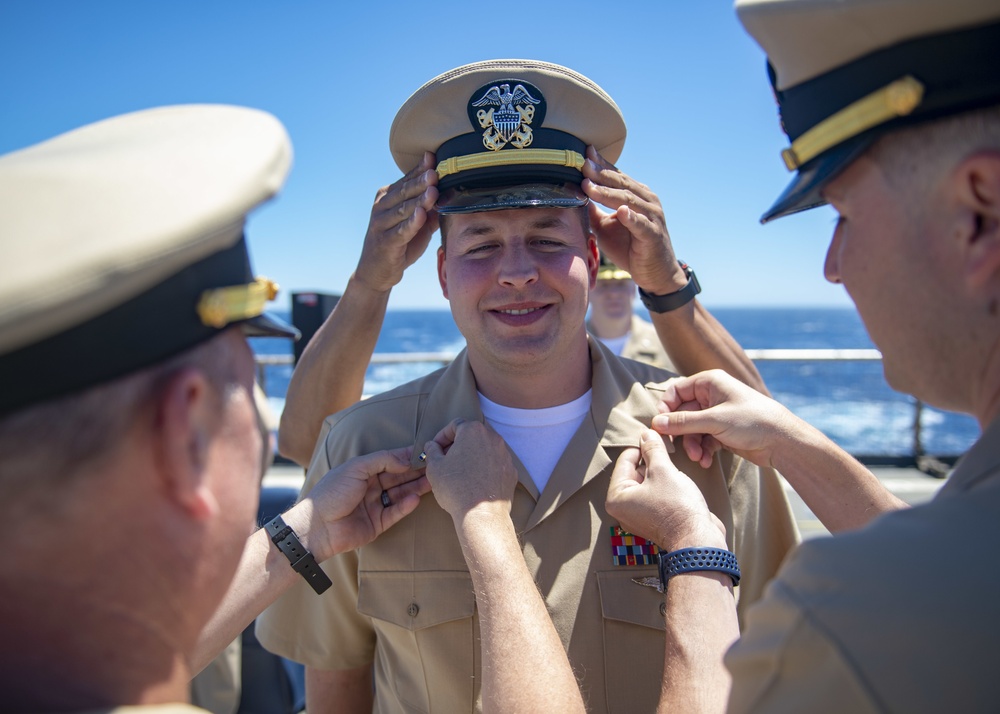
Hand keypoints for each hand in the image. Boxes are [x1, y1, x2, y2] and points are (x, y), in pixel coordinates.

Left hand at [301, 446, 429, 559]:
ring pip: (400, 494)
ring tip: (432, 482)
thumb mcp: (356, 468)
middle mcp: (370, 487)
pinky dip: (405, 506)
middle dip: (415, 472)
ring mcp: (374, 506)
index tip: (425, 452)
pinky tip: (415, 498)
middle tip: (435, 467)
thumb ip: (382, 460)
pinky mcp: (377, 524)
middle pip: (398, 478)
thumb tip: (406, 458)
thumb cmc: (332, 493)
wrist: (317, 527)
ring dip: (415, 488)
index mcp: (363, 471)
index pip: (390, 461)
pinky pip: (395, 513)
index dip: (407, 456)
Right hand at [354, 152, 439, 293]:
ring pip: (402, 209)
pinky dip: (410, 223)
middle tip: (436, 172)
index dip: (420, 169)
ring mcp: (380, 224)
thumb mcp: (417, 223)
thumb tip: (453, 193)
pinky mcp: (385, 243)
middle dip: (421, 181)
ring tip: (432, 190)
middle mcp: (381, 207)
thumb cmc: (399, 244)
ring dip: (418, 199)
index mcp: (387, 197)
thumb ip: (431, 209)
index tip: (433, 157)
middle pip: (404, 191)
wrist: (377, 272)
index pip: (406, 180)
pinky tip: (421, 215)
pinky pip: (400, 231)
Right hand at [422, 419, 517, 520]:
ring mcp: (505, 455)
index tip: (436, 448)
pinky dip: (486, 469)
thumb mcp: (434, 467)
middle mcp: (493, 438)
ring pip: (485, 450)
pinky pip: (496, 465)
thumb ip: (432, 450)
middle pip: (472, 436)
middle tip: (446, 459)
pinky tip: (476, 482)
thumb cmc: (455, 488)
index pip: (455, 425)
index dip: (442, 436)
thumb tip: (432, 445)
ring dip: (473, 456)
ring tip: (461, 472)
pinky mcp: (512, 472)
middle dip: (458, 445)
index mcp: (473, 431)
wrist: (482, 514)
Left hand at [581, 146, 687, 294]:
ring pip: (628, 200)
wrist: (655, 272)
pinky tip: (621, 211)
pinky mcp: (653, 235)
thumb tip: (572, 195)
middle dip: (600, 173)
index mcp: (635, 195)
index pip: (616, 175)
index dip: (601, 164)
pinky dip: (631, 217)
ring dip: (608, 192)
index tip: (584, 153)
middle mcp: (646, 200)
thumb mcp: (605, 227)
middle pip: (621, 183)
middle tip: (582, 164)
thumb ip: (592, 211)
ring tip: (590, 185)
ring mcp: (652, 216)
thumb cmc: (630, 247)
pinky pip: (641, 224)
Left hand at [606, 430, 725, 551]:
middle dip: (652, 461)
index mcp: (616, 498)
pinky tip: (678, 485)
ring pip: (647, 483)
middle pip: (634, 472)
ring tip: (674, 473)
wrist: (698, 540)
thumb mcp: (663, 470)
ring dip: (660, 473)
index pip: (625, 460)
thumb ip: (653, 449)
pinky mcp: (655, 520)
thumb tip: (646, 434)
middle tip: (668, 455)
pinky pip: (656, 496)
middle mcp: (623, 509)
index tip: (658, 440)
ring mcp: (639, 516)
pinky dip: (665, 487)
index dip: (643, 447)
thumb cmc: (677, 507)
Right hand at [652, 369, 797, 468]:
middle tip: (676, 447)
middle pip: (682, 412)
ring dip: (692, 444)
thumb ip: (683, 422)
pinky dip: (702, 450)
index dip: (666, 407)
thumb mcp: (714, 420)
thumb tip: (656, 423)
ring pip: (692, 429)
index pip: (676, 391)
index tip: (660, 425)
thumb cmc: (753, 421)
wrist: (783, 441)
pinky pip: (703, 439)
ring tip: (697, 457)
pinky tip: (706, 461)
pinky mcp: (722, 431)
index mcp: (709, 383)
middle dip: (681, 432)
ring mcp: (717, 414)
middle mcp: (712, 396)